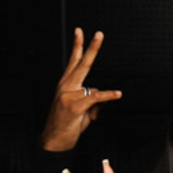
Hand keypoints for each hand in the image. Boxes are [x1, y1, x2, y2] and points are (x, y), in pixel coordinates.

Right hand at [40, 28, 122, 151]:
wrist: (55, 141)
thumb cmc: (67, 124)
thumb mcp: (82, 110)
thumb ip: (94, 100)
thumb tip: (106, 95)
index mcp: (65, 84)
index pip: (73, 61)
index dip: (77, 45)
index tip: (80, 31)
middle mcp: (65, 87)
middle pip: (82, 64)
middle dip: (91, 47)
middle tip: (99, 34)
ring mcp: (68, 95)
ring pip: (94, 89)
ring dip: (97, 103)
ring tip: (86, 115)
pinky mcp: (74, 106)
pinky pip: (97, 97)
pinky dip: (109, 96)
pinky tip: (117, 94)